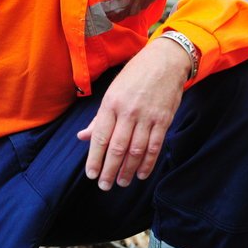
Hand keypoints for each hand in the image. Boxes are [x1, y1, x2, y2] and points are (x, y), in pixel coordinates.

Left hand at [77, 38, 191, 190]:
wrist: (165, 61)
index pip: (100, 137)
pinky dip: (148, 163)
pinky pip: (154, 146)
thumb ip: (99, 118)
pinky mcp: (164, 120)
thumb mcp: (112, 92)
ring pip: (136, 150)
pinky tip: (141, 174)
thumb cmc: (135, 76)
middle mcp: (128, 111)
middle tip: (104, 186)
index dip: (95, 158)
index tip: (91, 174)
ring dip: (128, 170)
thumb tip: (82, 137)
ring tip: (122, 183)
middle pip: (117, 148)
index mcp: (111, 104)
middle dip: (109, 170)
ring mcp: (147, 116)